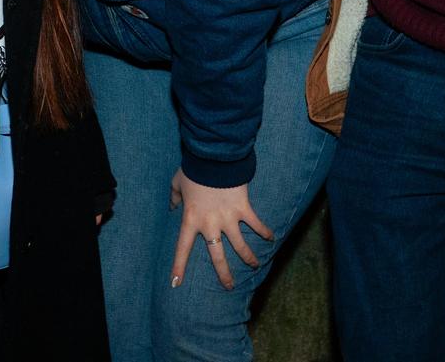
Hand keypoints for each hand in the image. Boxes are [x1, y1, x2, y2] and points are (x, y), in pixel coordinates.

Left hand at [169, 169, 271, 289]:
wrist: (214, 158)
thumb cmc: (193, 170)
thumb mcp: (177, 183)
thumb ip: (174, 197)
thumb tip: (172, 206)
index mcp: (191, 220)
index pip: (182, 248)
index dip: (179, 267)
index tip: (175, 284)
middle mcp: (210, 224)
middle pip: (217, 256)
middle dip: (224, 274)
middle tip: (228, 286)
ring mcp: (228, 218)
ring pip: (240, 246)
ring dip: (249, 257)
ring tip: (255, 266)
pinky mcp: (243, 209)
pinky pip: (256, 224)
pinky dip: (265, 231)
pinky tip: (272, 238)